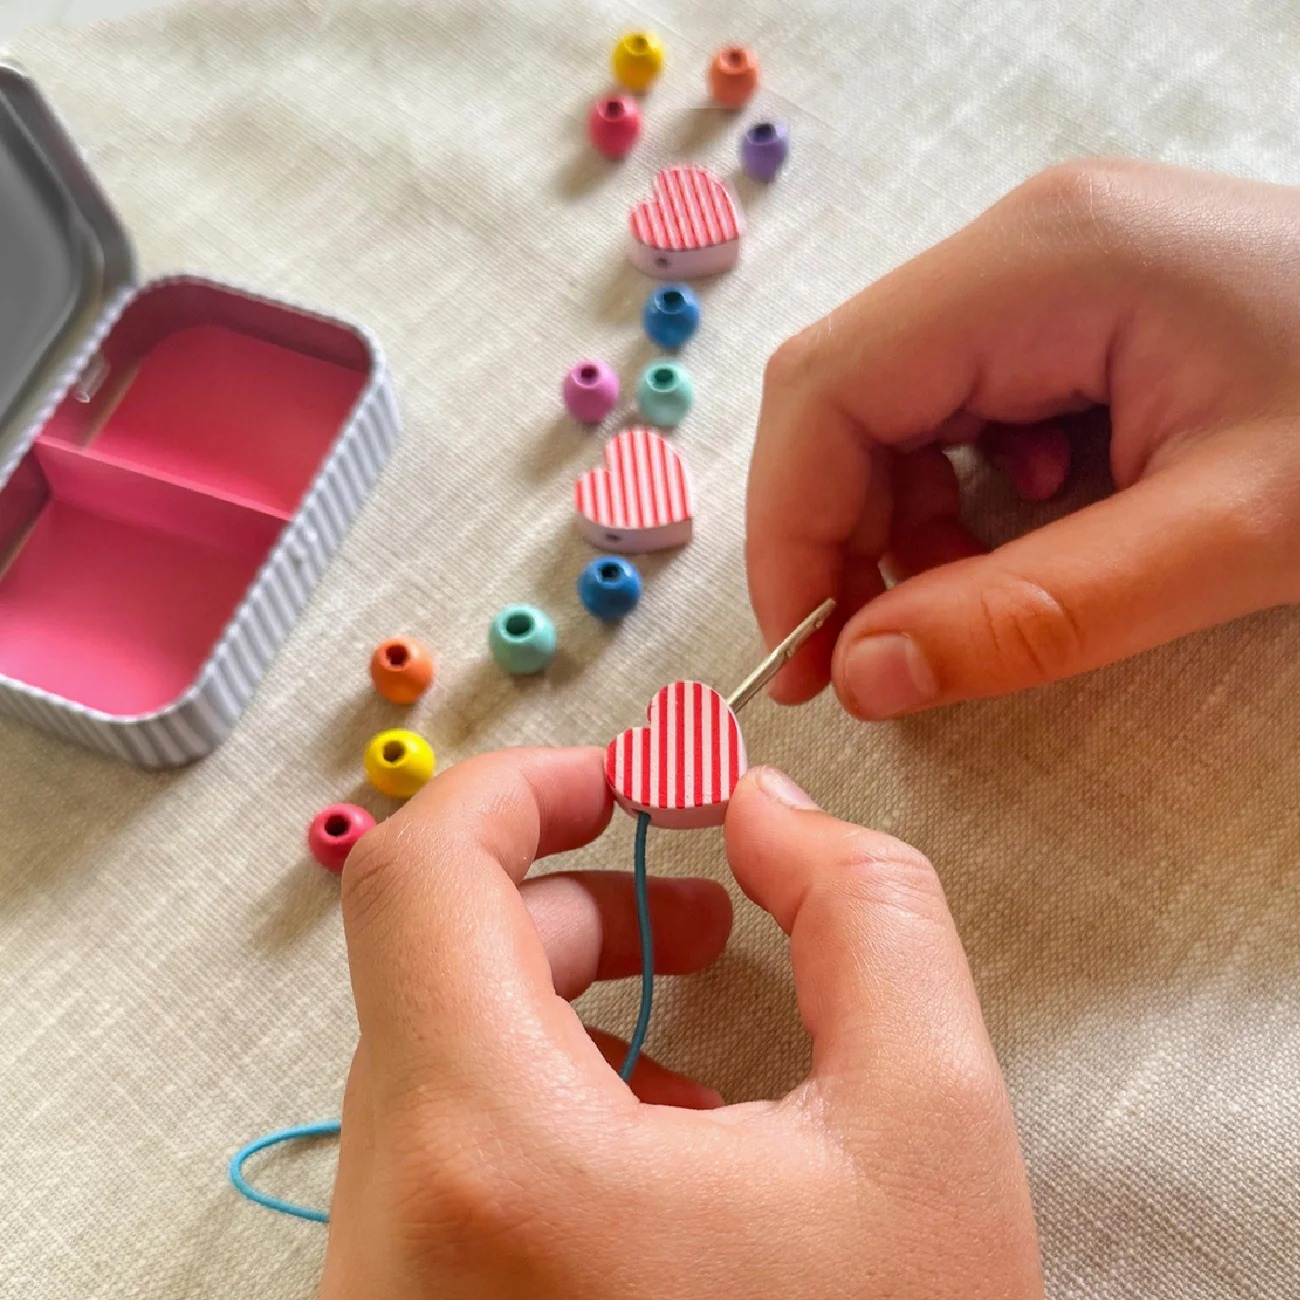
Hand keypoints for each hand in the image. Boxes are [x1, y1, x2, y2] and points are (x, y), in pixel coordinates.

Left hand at [320, 748, 1040, 1298]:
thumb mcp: (932, 1131)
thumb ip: (869, 912)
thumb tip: (765, 809)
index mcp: (487, 1157)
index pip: (419, 874)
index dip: (527, 785)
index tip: (634, 779)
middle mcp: (391, 1226)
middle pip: (435, 956)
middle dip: (573, 894)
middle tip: (695, 908)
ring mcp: (383, 1285)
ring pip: (441, 1047)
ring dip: (564, 986)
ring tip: (692, 1005)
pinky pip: (446, 1141)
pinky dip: (546, 1082)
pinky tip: (667, 1133)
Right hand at [747, 159, 1299, 717]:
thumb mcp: (1229, 537)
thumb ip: (1033, 616)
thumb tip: (863, 674)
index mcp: (1043, 261)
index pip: (827, 391)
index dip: (787, 533)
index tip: (806, 657)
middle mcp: (1023, 243)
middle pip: (845, 394)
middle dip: (837, 535)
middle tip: (874, 654)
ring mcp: (1046, 267)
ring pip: (891, 407)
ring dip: (901, 523)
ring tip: (980, 597)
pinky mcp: (1072, 306)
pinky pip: (957, 407)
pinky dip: (960, 497)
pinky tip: (1039, 530)